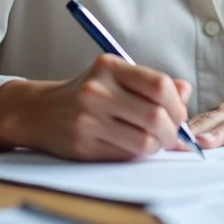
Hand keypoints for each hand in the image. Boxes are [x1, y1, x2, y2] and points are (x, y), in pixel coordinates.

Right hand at [0, 54, 192, 161]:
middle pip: (155, 116)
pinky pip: (125, 155)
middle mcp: (97, 90)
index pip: (159, 85)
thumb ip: (151, 83)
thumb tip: (185, 92)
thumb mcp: (115, 77)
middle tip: (172, 136)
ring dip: (157, 146)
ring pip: (144, 141)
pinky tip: (133, 147)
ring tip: (154, 143)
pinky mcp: (83, 144)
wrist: (38, 112)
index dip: (178, 104)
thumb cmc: (85, 94)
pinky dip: (137, 155)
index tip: (180, 115)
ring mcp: (88, 119)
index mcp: (109, 67)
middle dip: (172, 131)